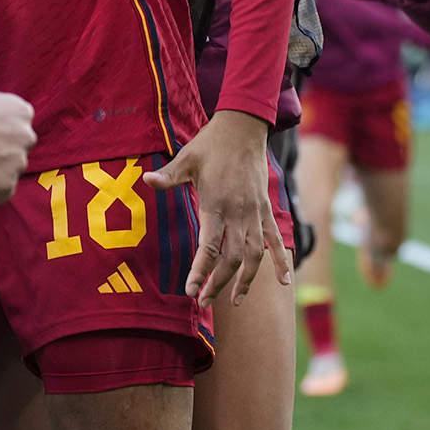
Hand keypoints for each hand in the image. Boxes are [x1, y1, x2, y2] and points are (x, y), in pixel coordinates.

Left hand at [144, 110, 291, 306]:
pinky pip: (276, 240)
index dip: (201, 272)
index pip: (209, 247)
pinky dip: (282, 261)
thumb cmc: (210, 144)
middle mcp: (238, 213)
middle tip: (203, 302)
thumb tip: (145, 180)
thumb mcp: (186, 157)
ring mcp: (255, 213)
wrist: (244, 127)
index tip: (191, 291)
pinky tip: (284, 283)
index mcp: (216, 204)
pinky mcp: (266, 210)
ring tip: (234, 301)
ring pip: (254, 255)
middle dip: (218, 283)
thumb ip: (168, 176)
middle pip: (231, 258)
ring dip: (246, 280)